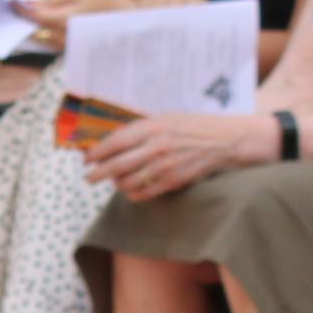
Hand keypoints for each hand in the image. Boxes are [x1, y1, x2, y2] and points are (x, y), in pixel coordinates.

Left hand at [14, 0, 131, 45]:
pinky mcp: (68, 50)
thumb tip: (30, 4)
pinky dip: (42, 33)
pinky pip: (48, 42)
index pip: (36, 18)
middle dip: (25, 20)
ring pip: (40, 38)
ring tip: (29, 14)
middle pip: (35, 31)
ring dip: (32, 27)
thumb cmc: (102, 1)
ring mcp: (66, 47)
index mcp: (67, 21)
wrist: (124, 21)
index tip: (12, 2)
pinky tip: (42, 23)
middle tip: (16, 8)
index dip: (22, 10)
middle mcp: (65, 38)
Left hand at [88, 108, 270, 202]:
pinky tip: (130, 190)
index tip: (86, 159)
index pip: (116, 141)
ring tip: (115, 181)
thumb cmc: (194, 127)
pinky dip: (133, 193)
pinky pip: (144, 192)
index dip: (97, 152)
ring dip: (117, 184)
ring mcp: (165, 165)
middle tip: (89, 178)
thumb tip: (112, 141)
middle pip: (117, 165)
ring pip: (128, 182)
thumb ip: (141, 129)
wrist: (227, 140)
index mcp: (154, 126)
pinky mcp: (174, 181)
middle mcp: (157, 145)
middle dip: (99, 174)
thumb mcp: (167, 118)